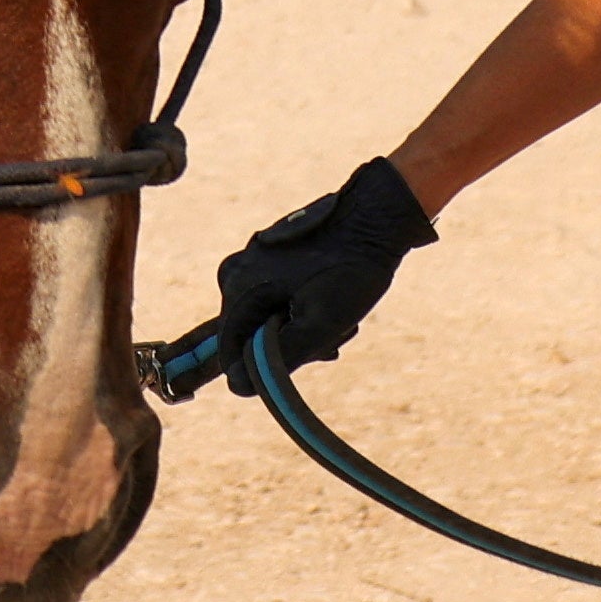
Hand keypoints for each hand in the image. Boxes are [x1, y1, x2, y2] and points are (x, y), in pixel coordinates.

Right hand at [150, 157, 436, 398]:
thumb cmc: (348, 271)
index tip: (263, 374)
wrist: (374, 216)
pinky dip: (301, 309)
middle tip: (329, 342)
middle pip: (248, 335)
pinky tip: (331, 303)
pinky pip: (275, 299)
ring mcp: (251, 261)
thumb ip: (275, 359)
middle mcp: (235, 273)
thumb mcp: (320, 325)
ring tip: (340, 321)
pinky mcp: (269, 257)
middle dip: (285, 346)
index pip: (226, 350)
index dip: (250, 370)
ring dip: (299, 329)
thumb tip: (237, 384)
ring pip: (266, 319)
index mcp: (241, 288)